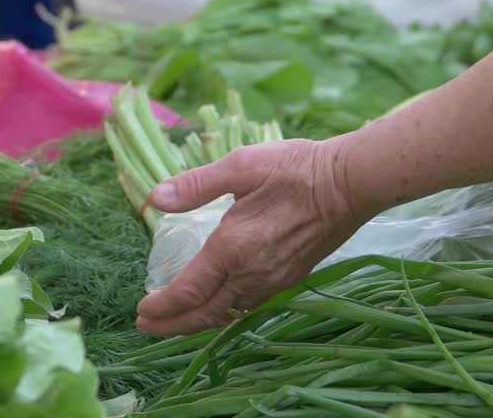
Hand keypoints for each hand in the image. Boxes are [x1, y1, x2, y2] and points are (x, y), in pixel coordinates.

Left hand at [135, 140, 363, 336]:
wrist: (350, 183)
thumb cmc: (296, 169)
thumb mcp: (242, 165)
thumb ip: (197, 184)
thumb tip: (155, 198)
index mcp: (234, 248)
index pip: (189, 291)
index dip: (163, 305)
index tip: (141, 309)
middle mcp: (253, 274)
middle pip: (206, 313)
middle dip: (172, 324)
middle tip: (145, 326)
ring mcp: (273, 280)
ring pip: (227, 315)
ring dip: (196, 323)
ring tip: (172, 322)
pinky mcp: (289, 278)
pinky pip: (247, 308)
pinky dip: (222, 315)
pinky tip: (214, 307)